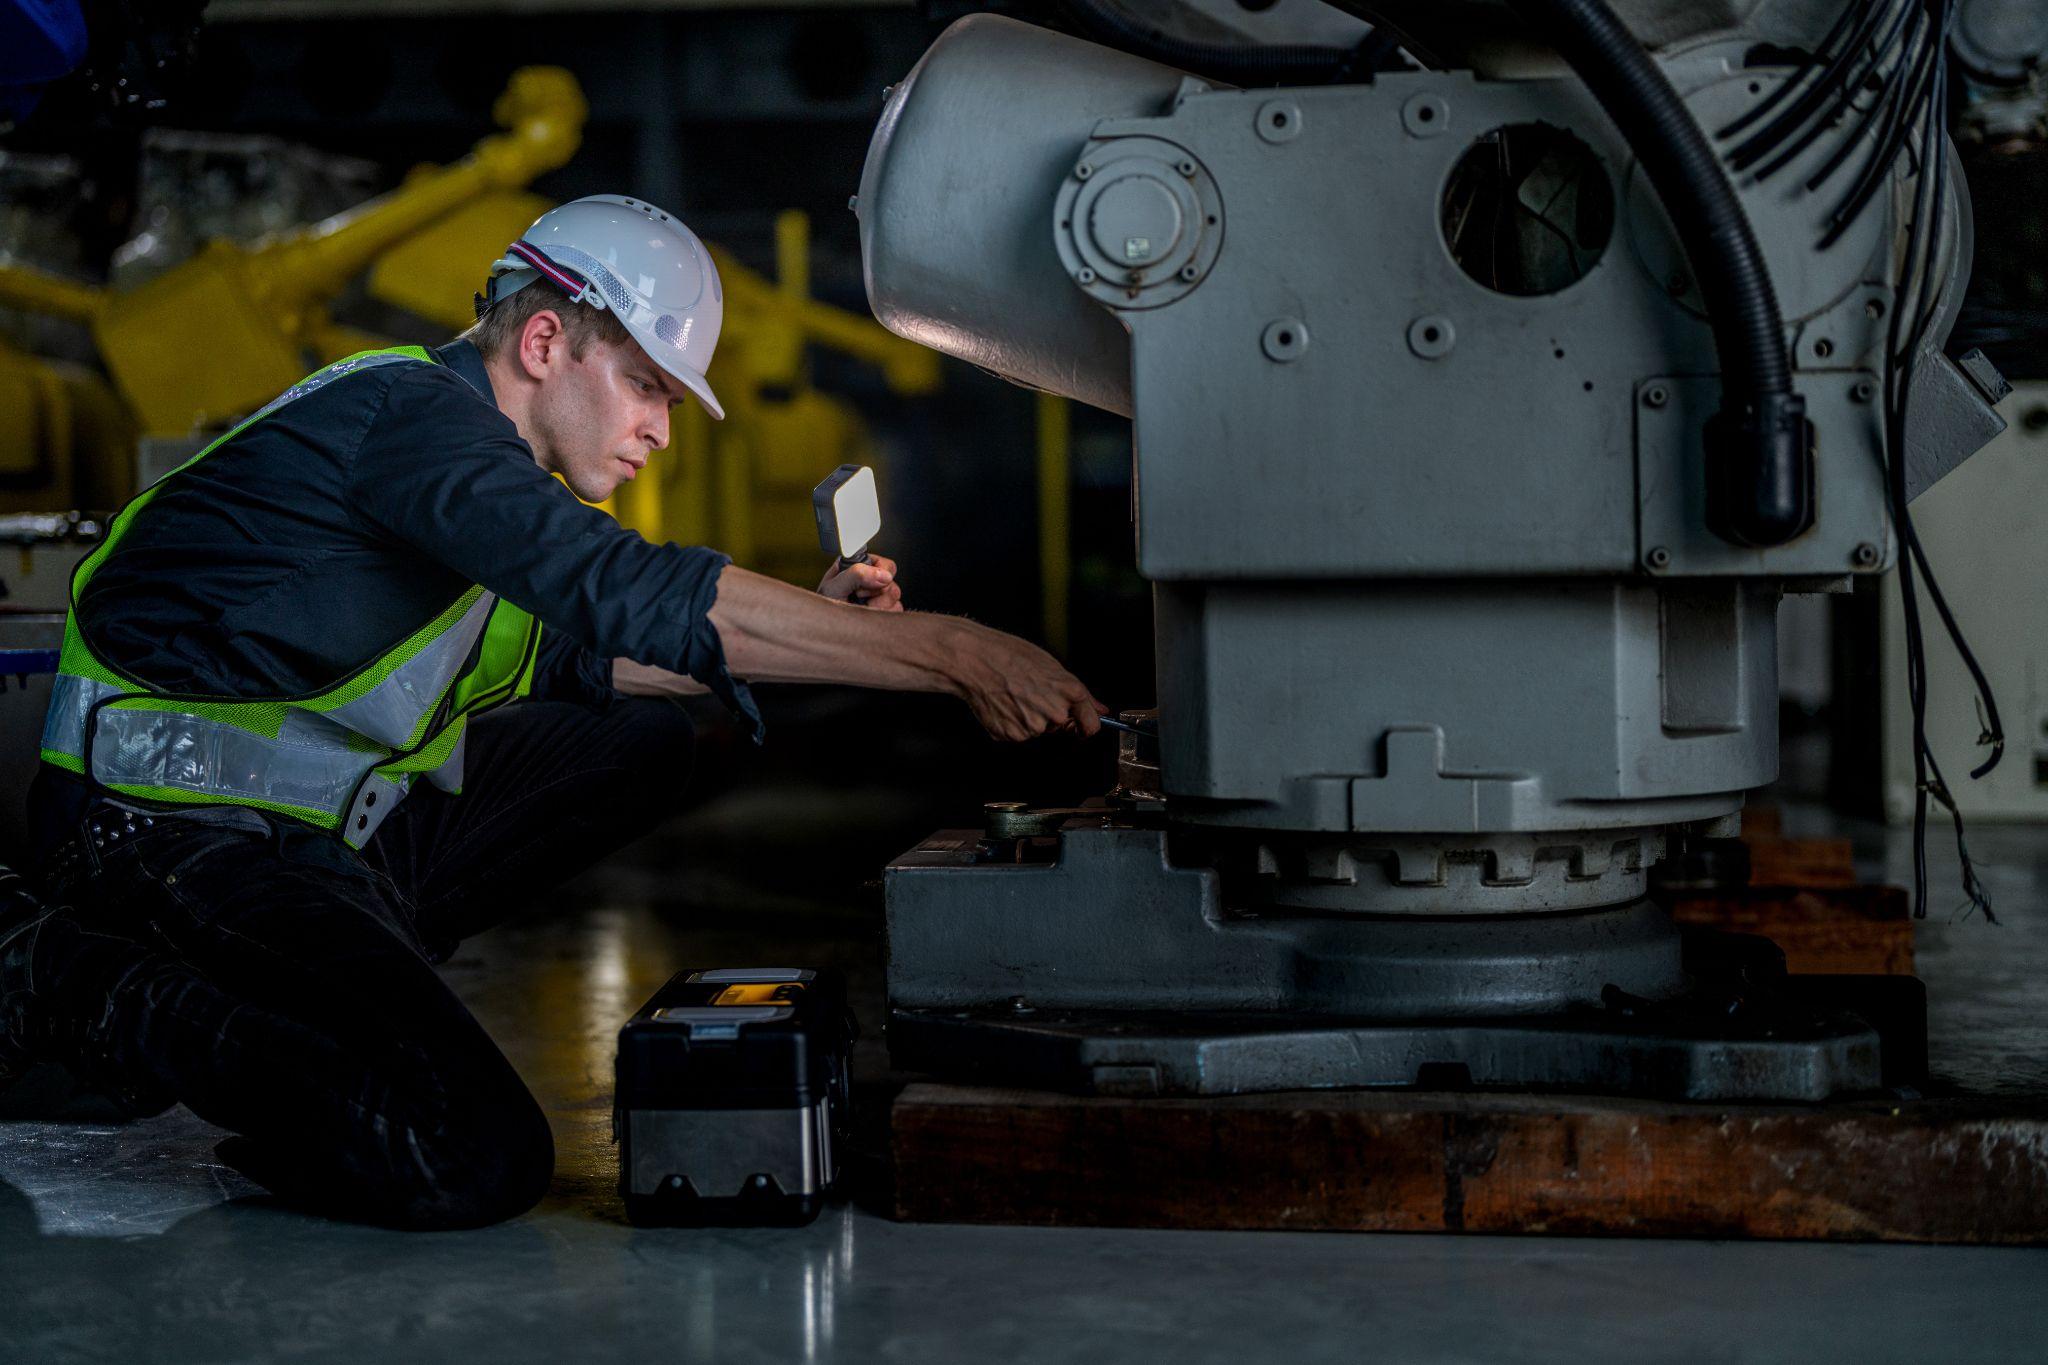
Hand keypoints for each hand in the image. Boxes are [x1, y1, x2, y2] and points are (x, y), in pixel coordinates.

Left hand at [818, 554, 902, 611]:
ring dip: (877, 606)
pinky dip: (881, 615)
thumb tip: (884, 575)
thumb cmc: (824, 606)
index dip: (878, 575)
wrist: (824, 628)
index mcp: (861, 566)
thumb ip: (856, 574)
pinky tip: (866, 615)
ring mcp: (879, 598)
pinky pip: (895, 612)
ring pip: (895, 599)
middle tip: (856, 597)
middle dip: (875, 594)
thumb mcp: (834, 586)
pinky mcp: (884, 612)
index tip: (861, 586)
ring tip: (859, 608)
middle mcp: (872, 580)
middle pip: (892, 583)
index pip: (885, 565)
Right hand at [950, 625, 1105, 741]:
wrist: (975, 661)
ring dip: (1029, 718)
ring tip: (1014, 695)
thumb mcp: (1052, 666)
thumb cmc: (1010, 656)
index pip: (1092, 726)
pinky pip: (1018, 734)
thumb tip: (1100, 709)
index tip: (1080, 725)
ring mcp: (1033, 728)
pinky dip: (1012, 723)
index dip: (1085, 725)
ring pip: (1038, 730)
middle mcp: (1055, 714)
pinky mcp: (1012, 736)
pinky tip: (1004, 704)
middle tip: (1032, 694)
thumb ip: (1080, 694)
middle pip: (1061, 726)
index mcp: (1070, 693)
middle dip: (1051, 715)